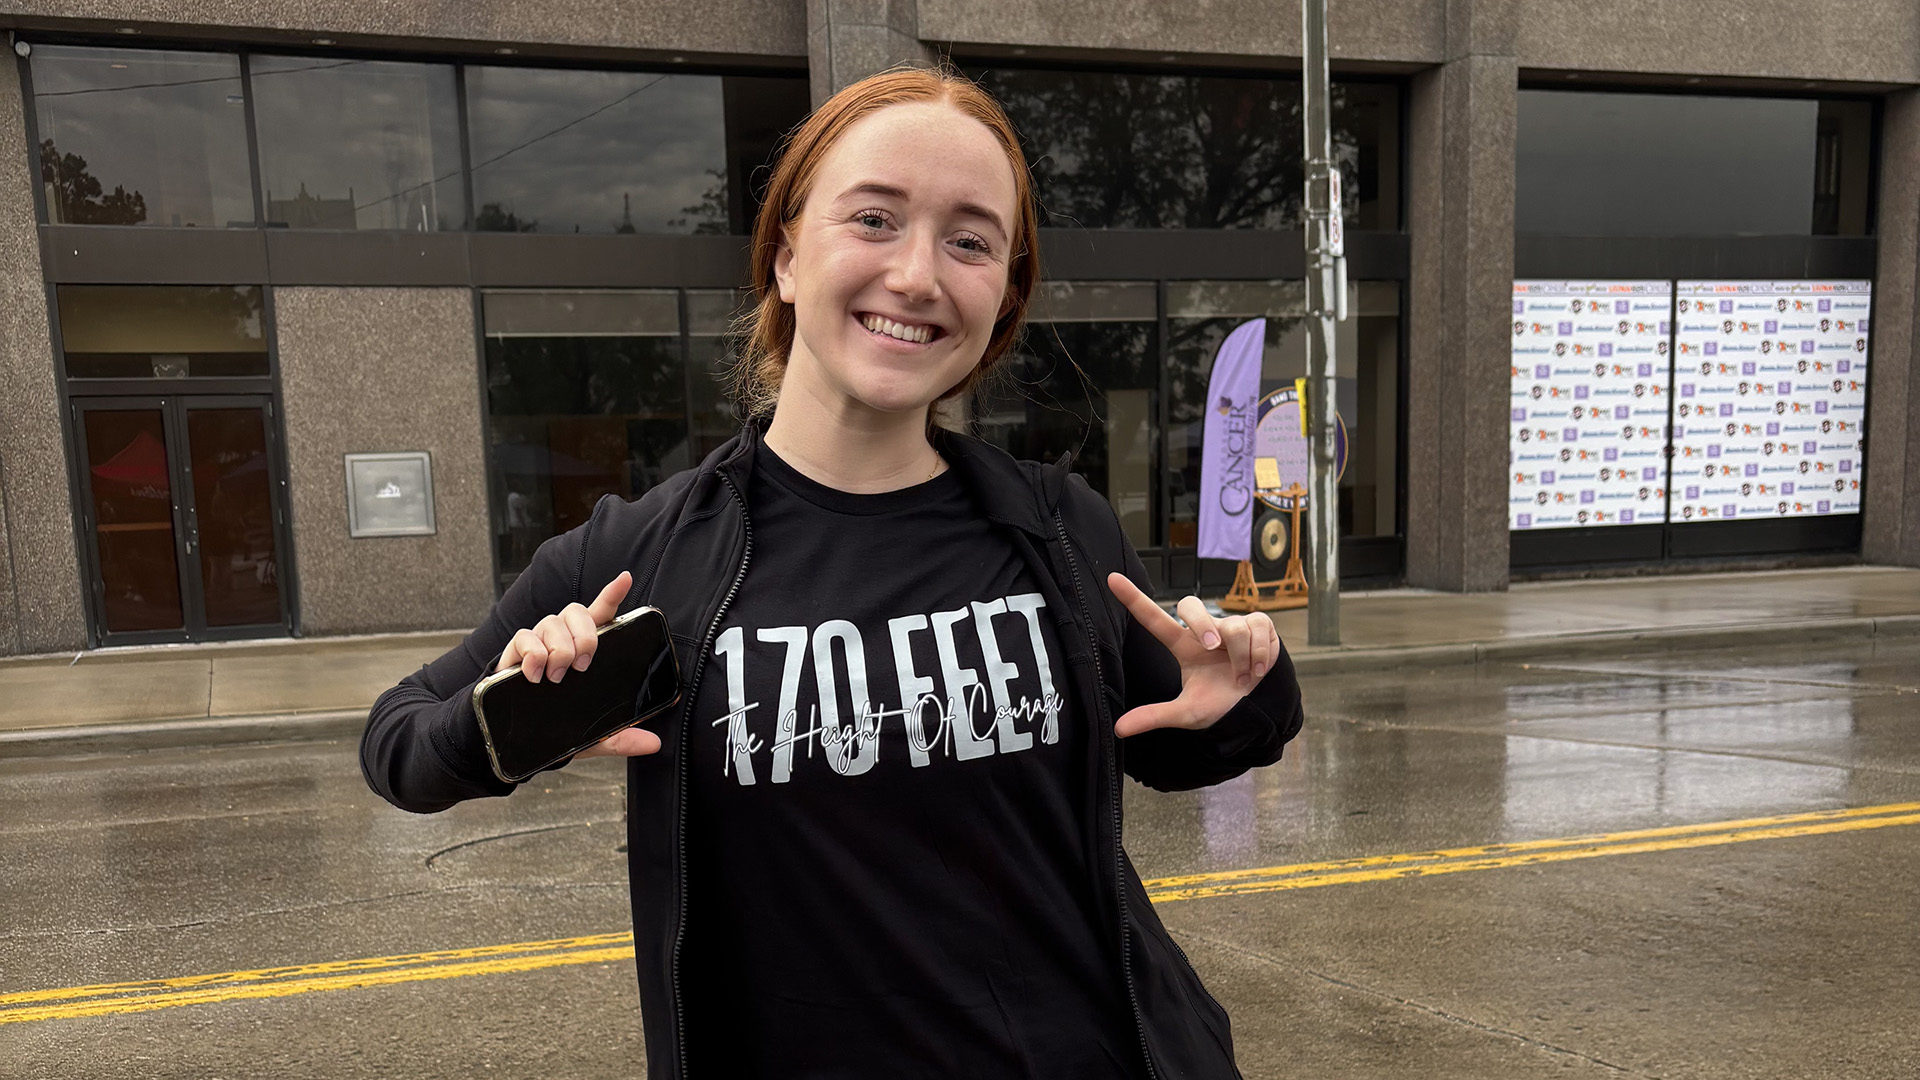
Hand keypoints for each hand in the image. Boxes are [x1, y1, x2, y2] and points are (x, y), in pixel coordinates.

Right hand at [495, 570, 661, 757]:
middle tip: (583, 665)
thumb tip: (653, 744)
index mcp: (585, 648)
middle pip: (577, 611)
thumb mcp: (592, 735)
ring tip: (557, 676)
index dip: (612, 593)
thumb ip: (621, 737)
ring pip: (552, 623)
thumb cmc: (556, 724)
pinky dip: (533, 655)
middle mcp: (562, 637)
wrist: (513, 733)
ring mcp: (539, 640)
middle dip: (585, 636)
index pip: (600, 614)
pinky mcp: (516, 649)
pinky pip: (526, 637)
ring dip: (560, 649)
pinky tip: (535, 674)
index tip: (625, 579)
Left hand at [1105, 573, 1281, 737]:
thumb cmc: (1220, 705)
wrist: (1258, 711)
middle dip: (1203, 624)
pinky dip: (1260, 655)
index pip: (1153, 618)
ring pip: (1234, 629)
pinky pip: (1258, 629)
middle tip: (1213, 649)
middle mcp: (1205, 630)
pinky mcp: (1258, 623)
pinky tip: (1259, 668)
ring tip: (1244, 676)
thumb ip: (1155, 716)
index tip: (1112, 579)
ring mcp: (1232, 624)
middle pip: (1191, 605)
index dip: (1133, 598)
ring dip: (1241, 659)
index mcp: (1182, 646)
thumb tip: (1119, 729)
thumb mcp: (1186, 713)